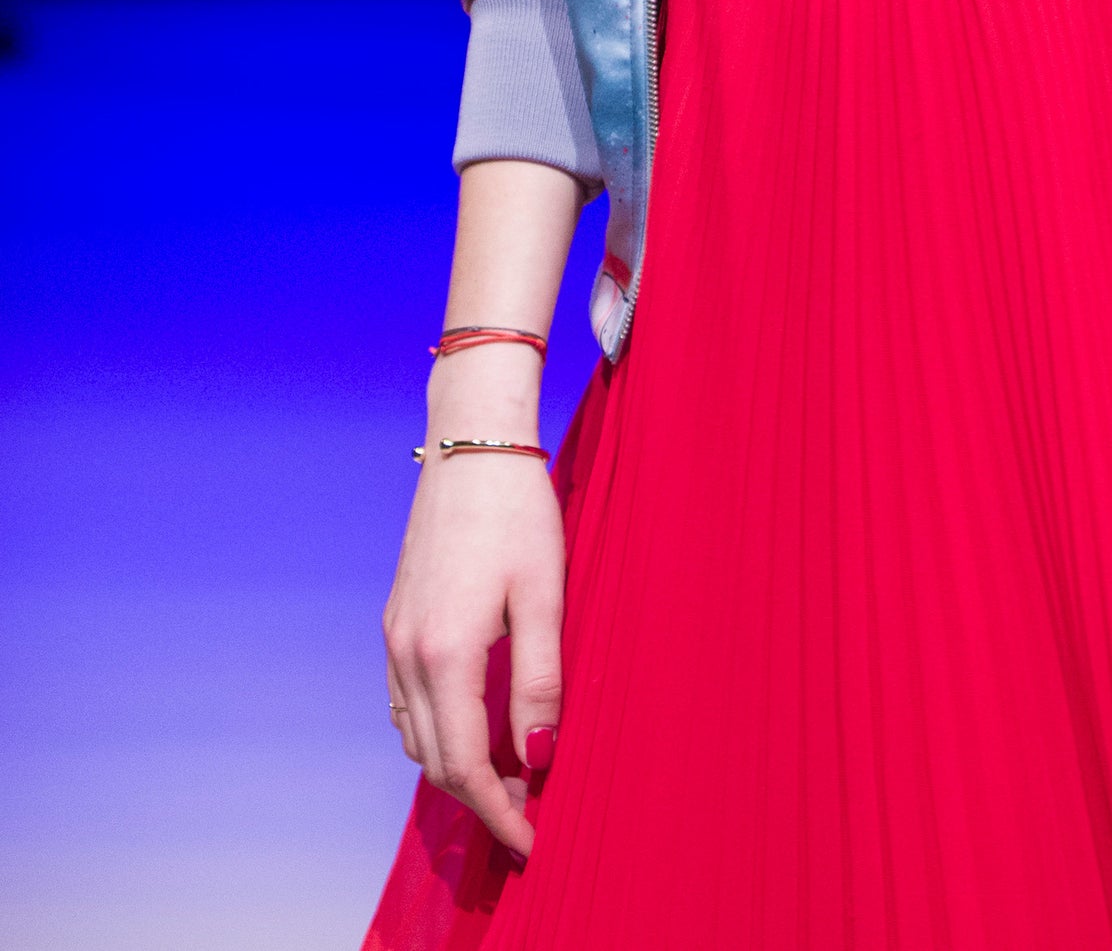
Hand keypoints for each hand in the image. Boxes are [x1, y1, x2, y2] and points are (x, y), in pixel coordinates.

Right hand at [382, 359, 563, 859]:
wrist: (473, 445)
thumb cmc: (519, 514)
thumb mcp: (544, 596)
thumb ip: (540, 681)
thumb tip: (538, 756)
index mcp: (446, 654)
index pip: (464, 766)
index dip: (499, 812)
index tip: (532, 840)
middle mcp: (408, 653)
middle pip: (435, 761)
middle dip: (480, 799)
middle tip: (529, 816)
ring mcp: (395, 637)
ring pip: (415, 735)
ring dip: (456, 766)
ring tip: (510, 774)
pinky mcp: (396, 620)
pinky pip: (405, 701)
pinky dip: (437, 729)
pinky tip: (474, 723)